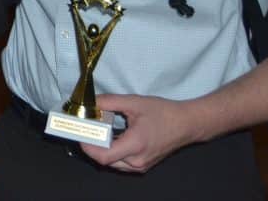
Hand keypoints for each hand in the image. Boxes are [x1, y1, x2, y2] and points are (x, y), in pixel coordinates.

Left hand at [79, 94, 199, 173]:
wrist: (187, 124)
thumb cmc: (163, 112)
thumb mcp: (134, 102)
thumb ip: (109, 102)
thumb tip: (90, 103)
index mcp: (135, 145)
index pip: (103, 156)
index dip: (87, 146)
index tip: (79, 132)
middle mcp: (137, 161)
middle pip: (105, 160)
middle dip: (92, 145)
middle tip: (86, 129)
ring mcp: (141, 166)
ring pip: (113, 163)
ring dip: (102, 149)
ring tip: (97, 131)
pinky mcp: (144, 165)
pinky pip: (122, 163)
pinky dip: (112, 151)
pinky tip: (110, 136)